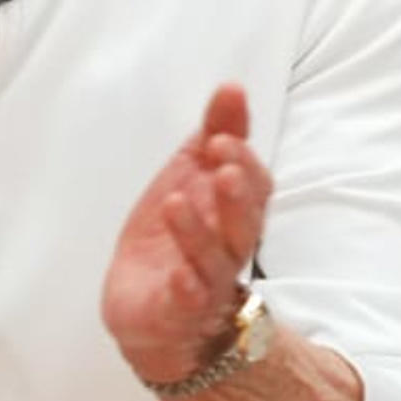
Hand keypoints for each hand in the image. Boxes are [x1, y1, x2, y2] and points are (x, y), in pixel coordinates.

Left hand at [102, 84, 268, 386]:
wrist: (147, 305)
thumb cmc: (177, 234)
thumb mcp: (192, 174)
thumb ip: (216, 133)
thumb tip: (232, 88)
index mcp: (235, 213)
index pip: (254, 187)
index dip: (242, 162)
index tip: (222, 139)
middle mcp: (228, 249)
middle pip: (245, 225)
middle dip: (238, 196)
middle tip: (225, 168)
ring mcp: (205, 284)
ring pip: (213, 261)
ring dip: (198, 232)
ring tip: (176, 202)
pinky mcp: (175, 312)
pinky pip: (185, 303)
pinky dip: (183, 290)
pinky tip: (175, 275)